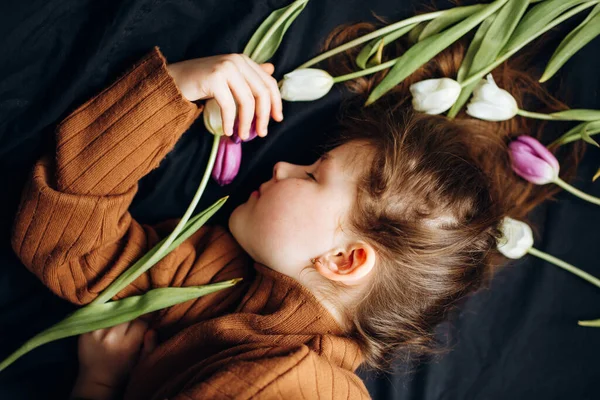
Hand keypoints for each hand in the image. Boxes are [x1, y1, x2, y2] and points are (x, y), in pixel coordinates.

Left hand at [71, 320, 156, 399]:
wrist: (97, 381)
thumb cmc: (123, 370)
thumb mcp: (141, 361)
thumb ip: (150, 344)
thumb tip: (152, 329)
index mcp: (127, 345)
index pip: (141, 321)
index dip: (146, 317)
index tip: (148, 316)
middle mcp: (110, 337)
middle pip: (127, 314)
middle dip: (133, 315)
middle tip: (134, 319)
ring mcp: (95, 334)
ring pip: (113, 313)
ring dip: (119, 314)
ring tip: (121, 320)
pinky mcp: (84, 333)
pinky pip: (98, 317)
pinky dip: (105, 317)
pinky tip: (108, 323)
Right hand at [166, 54, 283, 139]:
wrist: (171, 82)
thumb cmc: (200, 82)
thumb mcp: (229, 78)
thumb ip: (249, 75)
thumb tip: (272, 70)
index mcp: (243, 61)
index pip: (269, 83)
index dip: (276, 102)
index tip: (277, 120)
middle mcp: (236, 61)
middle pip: (262, 92)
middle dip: (264, 116)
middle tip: (261, 133)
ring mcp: (225, 68)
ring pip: (247, 100)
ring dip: (247, 122)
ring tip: (242, 136)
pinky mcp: (214, 78)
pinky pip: (229, 105)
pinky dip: (230, 121)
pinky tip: (228, 131)